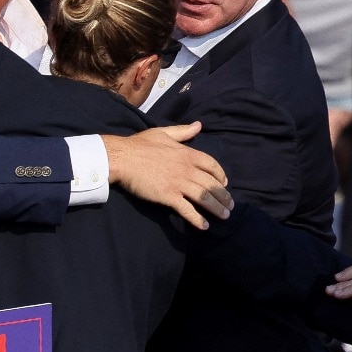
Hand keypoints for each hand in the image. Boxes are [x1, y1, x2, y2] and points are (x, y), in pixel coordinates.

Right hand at [103, 121, 232, 230]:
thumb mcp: (163, 133)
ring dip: (216, 208)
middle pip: (212, 184)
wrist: (122, 158)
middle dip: (223, 196)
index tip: (224, 183)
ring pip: (204, 198)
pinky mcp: (168, 196)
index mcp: (187, 153)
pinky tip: (204, 226)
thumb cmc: (139, 145)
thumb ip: (183, 131)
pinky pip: (187, 209)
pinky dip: (197, 219)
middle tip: (230, 205)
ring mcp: (179, 183)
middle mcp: (187, 169)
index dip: (220, 175)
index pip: (212, 165)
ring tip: (224, 216)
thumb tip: (199, 125)